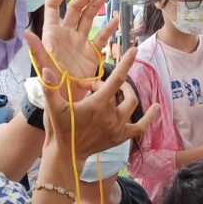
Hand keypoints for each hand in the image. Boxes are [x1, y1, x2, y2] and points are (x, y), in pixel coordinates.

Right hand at [27, 34, 159, 167]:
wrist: (66, 154)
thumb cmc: (60, 129)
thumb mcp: (53, 107)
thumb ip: (49, 87)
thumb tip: (46, 69)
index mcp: (98, 104)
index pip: (116, 79)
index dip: (126, 63)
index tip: (134, 49)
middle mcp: (111, 115)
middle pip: (122, 90)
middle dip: (115, 83)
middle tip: (98, 86)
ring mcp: (118, 127)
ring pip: (131, 104)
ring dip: (126, 94)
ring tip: (118, 90)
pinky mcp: (121, 137)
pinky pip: (140, 127)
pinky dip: (149, 117)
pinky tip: (156, 107)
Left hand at [40, 0, 117, 100]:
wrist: (67, 102)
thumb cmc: (52, 86)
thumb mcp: (44, 67)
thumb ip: (37, 51)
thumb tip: (26, 33)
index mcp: (52, 35)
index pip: (53, 8)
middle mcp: (66, 36)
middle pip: (74, 10)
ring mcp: (79, 44)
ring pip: (88, 20)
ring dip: (96, 7)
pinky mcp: (91, 54)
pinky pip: (100, 38)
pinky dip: (108, 29)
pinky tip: (116, 19)